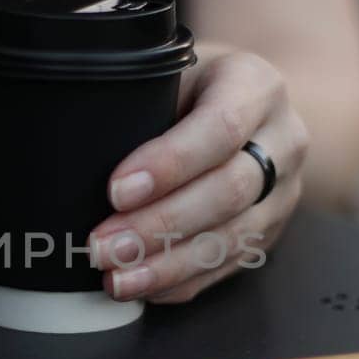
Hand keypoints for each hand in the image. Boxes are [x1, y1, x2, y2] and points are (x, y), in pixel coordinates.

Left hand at [89, 47, 308, 303]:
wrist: (248, 106)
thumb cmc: (192, 87)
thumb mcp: (173, 72)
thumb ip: (142, 101)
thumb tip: (74, 150)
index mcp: (256, 85)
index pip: (221, 127)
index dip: (169, 164)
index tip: (116, 191)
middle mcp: (282, 139)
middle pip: (229, 191)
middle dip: (159, 225)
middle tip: (102, 246)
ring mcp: (284, 190)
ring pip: (234, 236)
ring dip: (169, 264)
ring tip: (118, 279)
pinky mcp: (272, 229)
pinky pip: (231, 263)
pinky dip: (183, 280)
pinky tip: (143, 287)